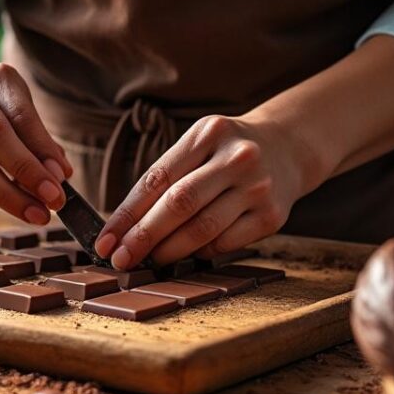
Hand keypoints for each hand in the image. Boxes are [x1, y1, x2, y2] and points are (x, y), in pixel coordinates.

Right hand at [0, 63, 72, 224]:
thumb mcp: (18, 111)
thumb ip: (38, 140)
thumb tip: (59, 176)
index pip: (21, 115)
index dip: (42, 150)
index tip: (61, 180)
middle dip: (26, 174)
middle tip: (52, 202)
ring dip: (6, 194)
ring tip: (34, 212)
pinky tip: (4, 199)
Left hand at [94, 114, 319, 268]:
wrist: (288, 147)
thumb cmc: (226, 152)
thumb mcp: (198, 145)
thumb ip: (166, 178)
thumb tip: (123, 228)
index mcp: (208, 133)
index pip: (157, 178)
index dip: (126, 213)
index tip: (106, 240)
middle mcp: (236, 158)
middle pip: (179, 204)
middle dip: (143, 236)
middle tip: (119, 259)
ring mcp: (258, 187)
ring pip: (203, 229)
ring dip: (169, 250)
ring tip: (148, 260)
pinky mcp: (273, 216)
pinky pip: (226, 243)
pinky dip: (201, 252)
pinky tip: (188, 252)